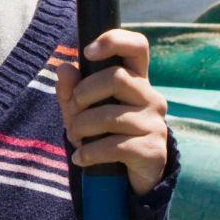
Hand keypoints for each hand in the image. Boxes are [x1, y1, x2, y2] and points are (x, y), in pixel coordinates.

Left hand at [54, 29, 170, 195]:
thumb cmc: (102, 134)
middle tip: (74, 113)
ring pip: (110, 115)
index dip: (114, 40)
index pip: (137, 45)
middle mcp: (150, 96)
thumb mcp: (80, 111)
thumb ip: (70, 89)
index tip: (88, 52)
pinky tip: (81, 159)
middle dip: (83, 95)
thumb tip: (64, 68)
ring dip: (82, 128)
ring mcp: (155, 123)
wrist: (125, 178)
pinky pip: (114, 146)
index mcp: (136, 79)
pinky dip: (89, 153)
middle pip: (116, 78)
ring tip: (76, 139)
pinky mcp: (153, 150)